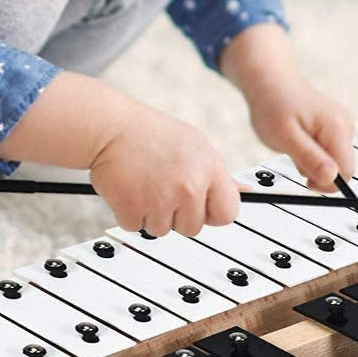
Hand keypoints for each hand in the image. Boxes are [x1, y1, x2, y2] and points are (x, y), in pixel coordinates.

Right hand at [88, 102, 240, 237]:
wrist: (110, 126)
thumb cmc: (151, 134)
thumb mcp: (194, 145)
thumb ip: (218, 175)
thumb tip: (247, 192)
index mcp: (209, 168)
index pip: (227, 212)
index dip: (211, 212)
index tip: (197, 203)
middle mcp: (189, 185)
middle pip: (192, 227)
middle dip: (176, 214)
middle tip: (161, 185)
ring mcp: (161, 198)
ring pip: (162, 230)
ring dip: (149, 213)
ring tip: (143, 182)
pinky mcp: (133, 207)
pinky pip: (134, 226)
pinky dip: (127, 212)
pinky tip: (128, 186)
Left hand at [245, 73, 355, 193]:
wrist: (270, 81)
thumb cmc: (274, 104)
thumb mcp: (285, 137)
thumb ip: (310, 158)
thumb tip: (331, 178)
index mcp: (336, 128)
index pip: (346, 172)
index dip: (327, 183)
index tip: (306, 181)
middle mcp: (345, 125)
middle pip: (342, 168)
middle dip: (318, 170)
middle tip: (294, 154)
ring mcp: (341, 125)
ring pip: (334, 161)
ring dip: (312, 161)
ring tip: (293, 142)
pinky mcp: (335, 127)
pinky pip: (328, 152)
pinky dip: (312, 152)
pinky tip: (299, 138)